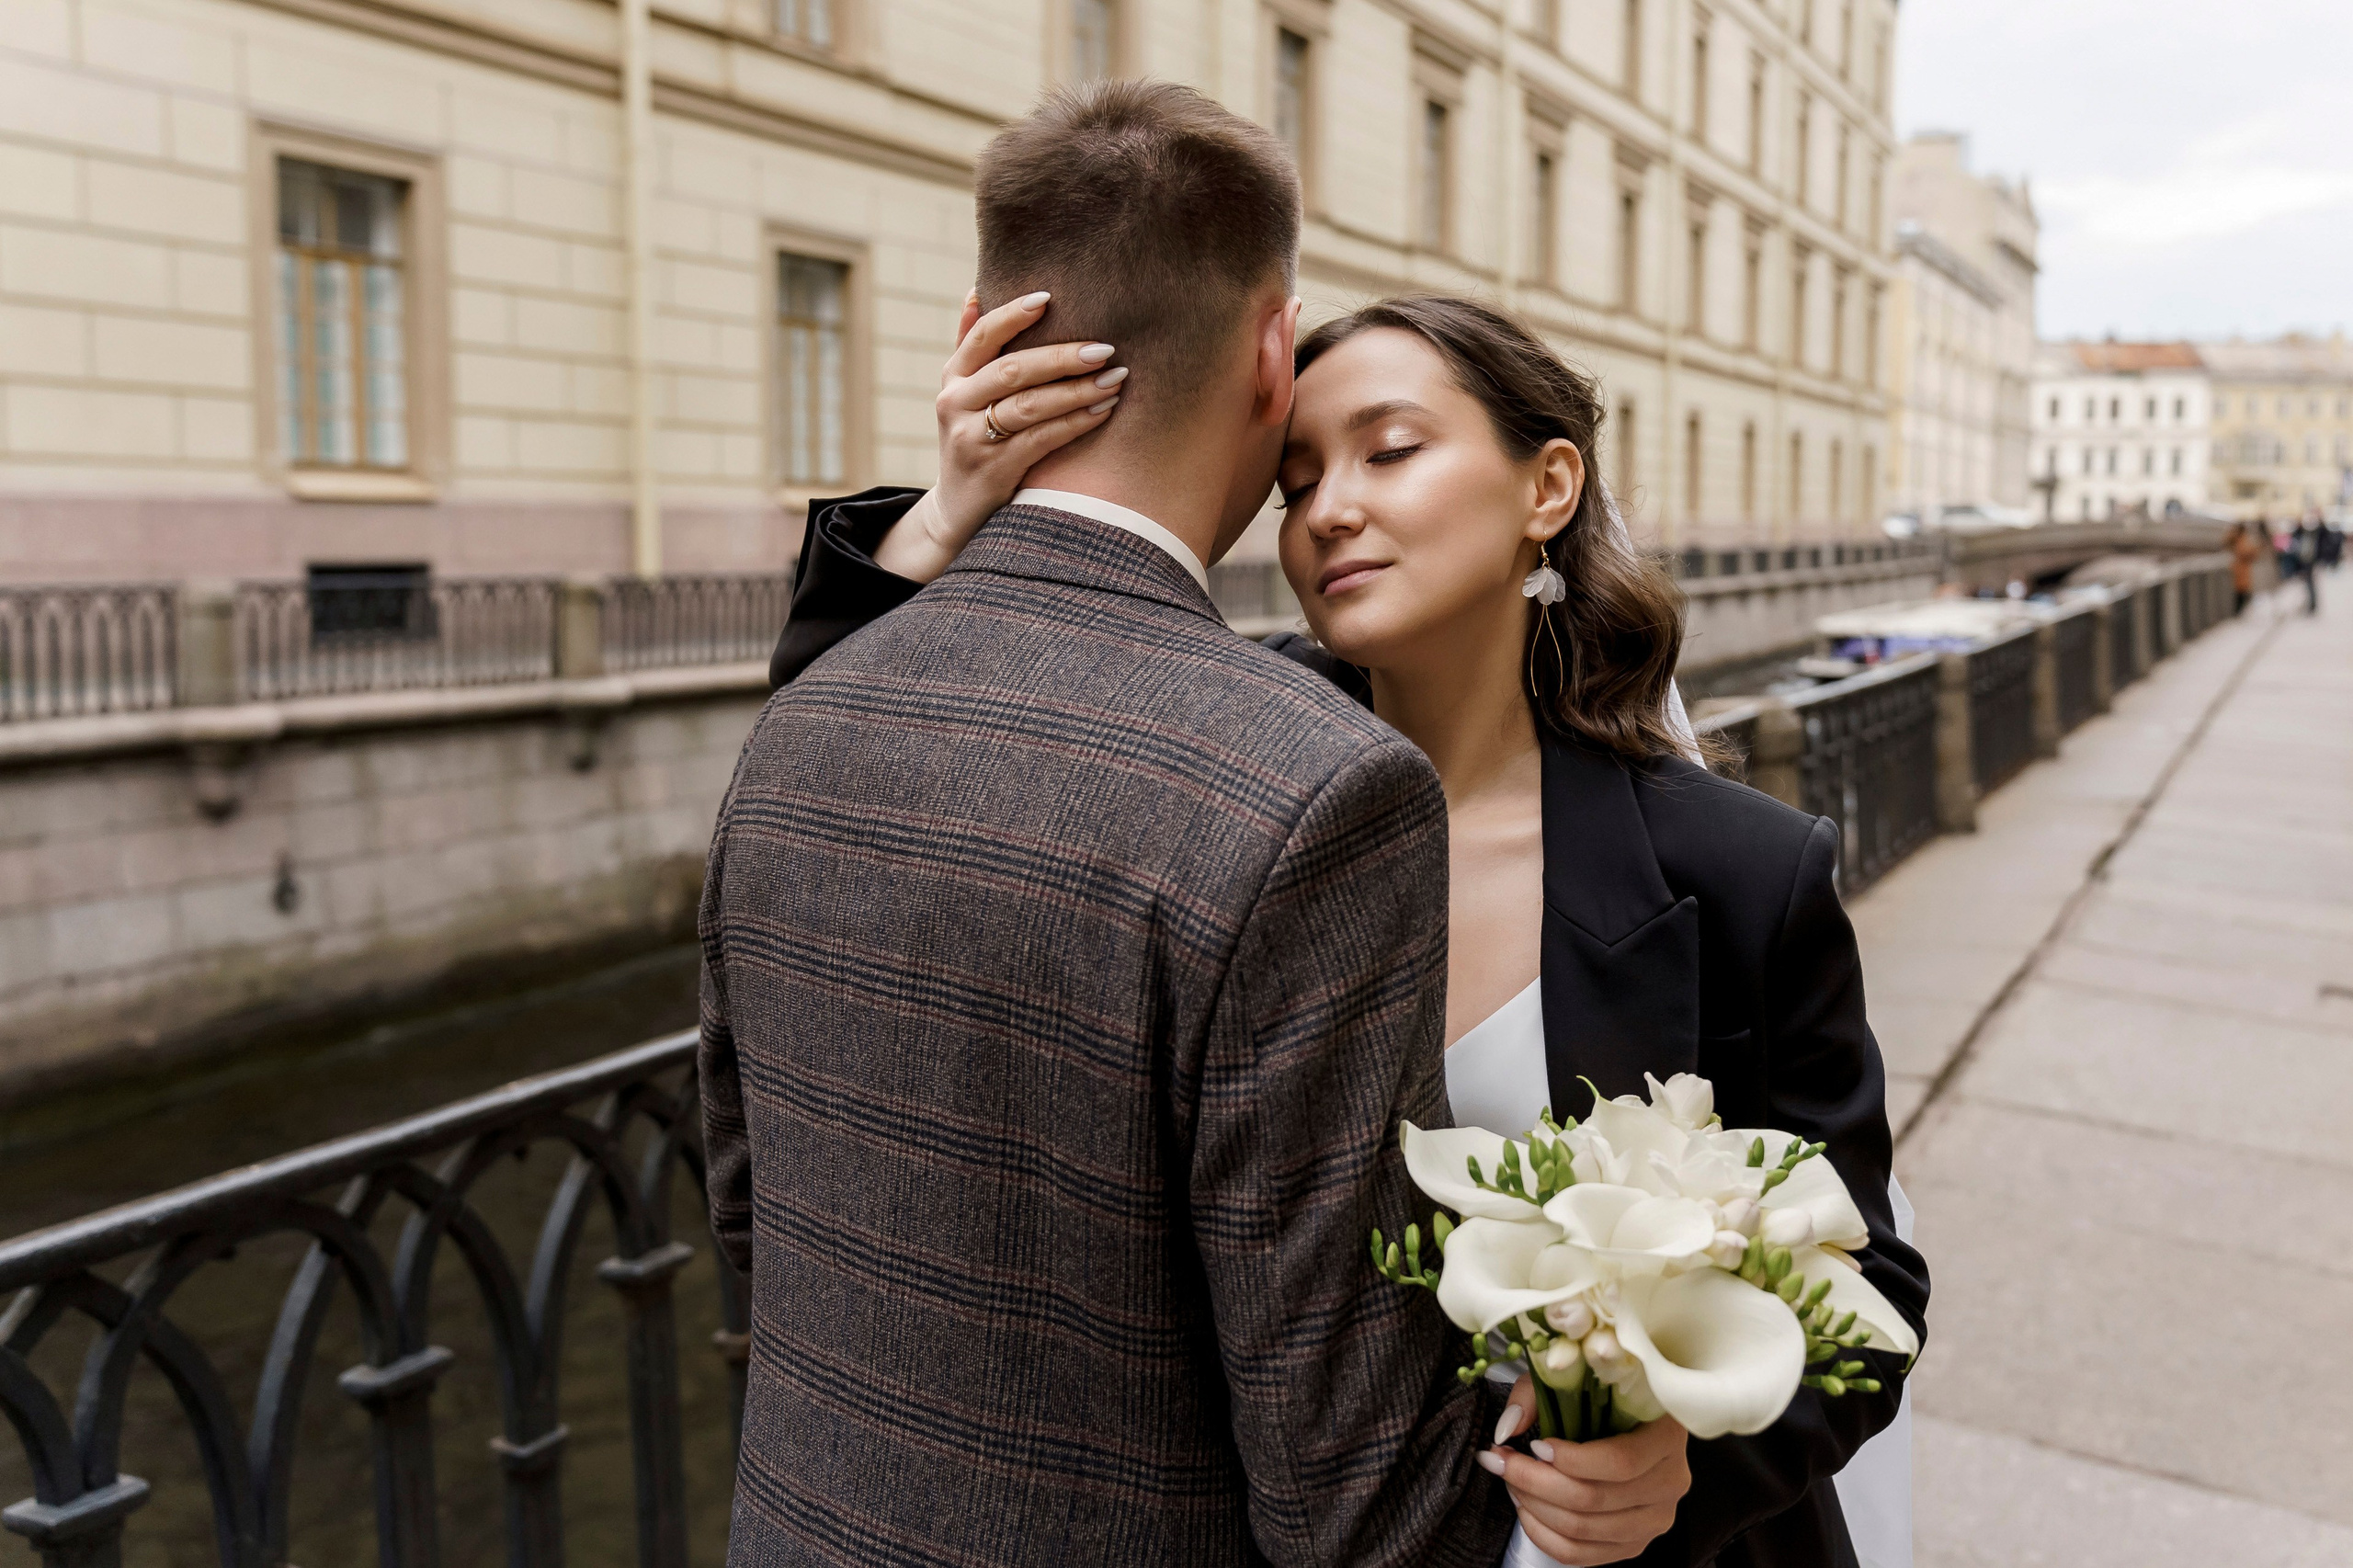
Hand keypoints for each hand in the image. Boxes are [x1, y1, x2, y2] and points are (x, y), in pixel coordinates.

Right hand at [872, 290, 1125, 582]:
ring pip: (1030, 405)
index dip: (1013, 315)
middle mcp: (955, 404)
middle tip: (1105, 348)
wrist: (957, 512)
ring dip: (1077, 391)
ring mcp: (971, 439)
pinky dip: (1075, 423)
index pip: (981, 336)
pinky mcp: (993, 470)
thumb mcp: (963, 396)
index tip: (1049, 297)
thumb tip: (976, 291)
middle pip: (1012, 370)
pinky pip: (1041, 440)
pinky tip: (1102, 411)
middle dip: (1062, 357)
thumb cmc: (974, 441)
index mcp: (953, 378)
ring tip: (1115, 378)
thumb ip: (971, 350)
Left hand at [1481, 1385, 1690, 1564]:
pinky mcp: (1634, 1544)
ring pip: (1582, 1529)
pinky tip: (1525, 1507)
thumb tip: (1507, 1429)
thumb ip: (1537, 1394)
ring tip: (1510, 1479)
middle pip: (1594, 1498)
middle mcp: (1670, 1483)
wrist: (1629, 1427)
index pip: (1620, 1462)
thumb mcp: (1573, 1378)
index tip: (1533, 1444)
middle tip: (1501, 1460)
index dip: (1570, 1459)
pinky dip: (1542, 1534)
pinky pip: (1580, 1555)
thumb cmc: (1602, 1398)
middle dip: (1534, 1480)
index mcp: (1666, 1436)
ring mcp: (1654, 1520)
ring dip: (1533, 1506)